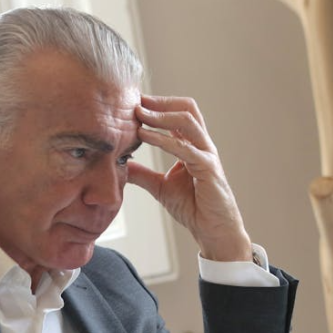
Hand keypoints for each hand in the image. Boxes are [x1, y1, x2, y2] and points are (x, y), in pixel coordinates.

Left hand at [129, 95, 252, 261]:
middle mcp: (202, 145)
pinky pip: (185, 148)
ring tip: (138, 114)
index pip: (178, 114)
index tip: (133, 102)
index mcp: (193, 146)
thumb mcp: (160, 187)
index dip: (157, 105)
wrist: (213, 231)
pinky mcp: (208, 169)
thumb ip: (141, 174)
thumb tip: (119, 165)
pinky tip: (144, 136)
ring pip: (187, 121)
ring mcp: (207, 155)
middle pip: (186, 108)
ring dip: (161, 115)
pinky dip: (163, 139)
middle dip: (160, 102)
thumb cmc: (193, 208)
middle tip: (135, 101)